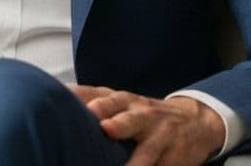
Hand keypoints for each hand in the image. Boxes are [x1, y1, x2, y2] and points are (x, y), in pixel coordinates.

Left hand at [69, 85, 224, 165]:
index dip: (82, 98)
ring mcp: (159, 134)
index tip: (62, 99)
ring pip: (146, 148)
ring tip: (123, 163)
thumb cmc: (143, 113)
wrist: (196, 120)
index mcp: (121, 100)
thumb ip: (91, 99)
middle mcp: (140, 113)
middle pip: (125, 115)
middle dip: (113, 119)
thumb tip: (54, 93)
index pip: (99, 96)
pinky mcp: (174, 154)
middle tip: (103, 127)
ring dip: (134, 160)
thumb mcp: (121, 102)